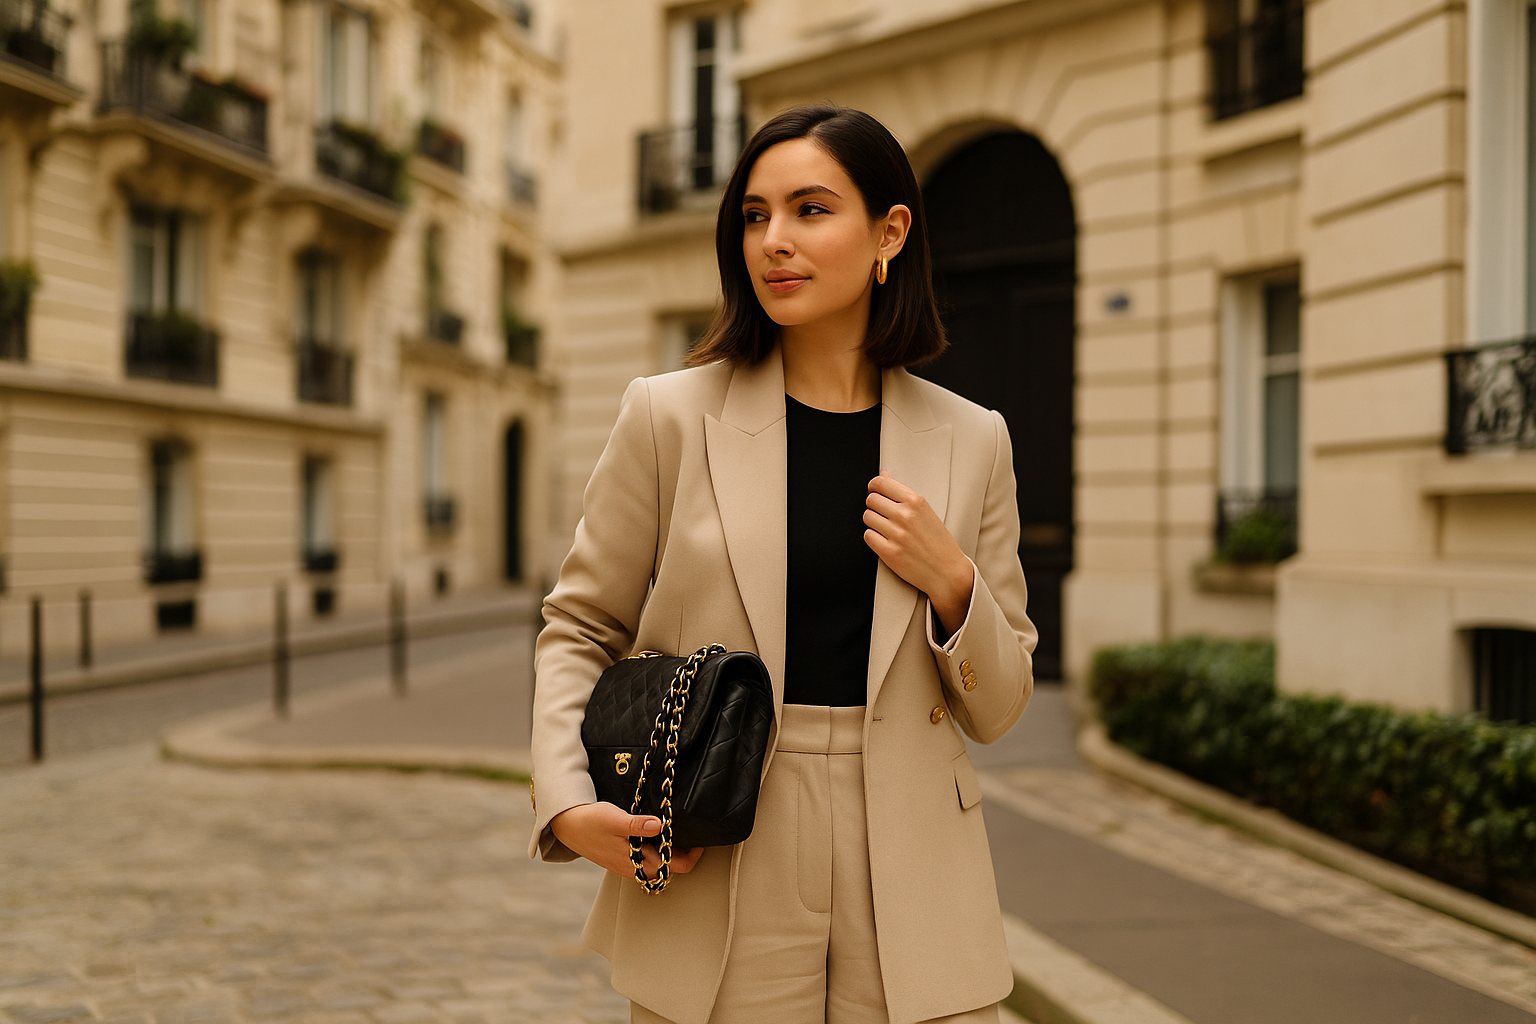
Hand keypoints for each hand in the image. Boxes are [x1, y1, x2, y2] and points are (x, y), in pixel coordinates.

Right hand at [549, 802, 704, 879]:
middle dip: (685, 850)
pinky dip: (659, 845)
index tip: (700, 838)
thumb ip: (638, 825)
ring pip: (660, 861)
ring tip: (678, 828)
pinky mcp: (625, 855)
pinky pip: (649, 855)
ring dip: (672, 848)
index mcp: (636, 862)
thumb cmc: (590, 822)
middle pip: (671, 866)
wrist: (567, 825)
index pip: (674, 867)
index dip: (692, 855)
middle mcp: (636, 867)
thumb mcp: (614, 819)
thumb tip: (660, 825)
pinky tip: (659, 830)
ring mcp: (630, 863)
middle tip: (693, 829)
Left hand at [865, 471, 973, 634]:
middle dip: (874, 505)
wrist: (947, 572)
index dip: (874, 486)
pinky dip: (873, 537)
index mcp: (916, 501)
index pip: (881, 483)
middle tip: (883, 513)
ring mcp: (896, 534)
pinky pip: (868, 536)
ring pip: (867, 517)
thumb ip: (903, 494)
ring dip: (873, 522)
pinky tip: (885, 540)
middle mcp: (905, 516)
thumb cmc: (938, 541)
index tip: (874, 490)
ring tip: (886, 528)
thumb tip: (883, 475)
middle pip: (871, 500)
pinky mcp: (889, 553)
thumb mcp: (926, 511)